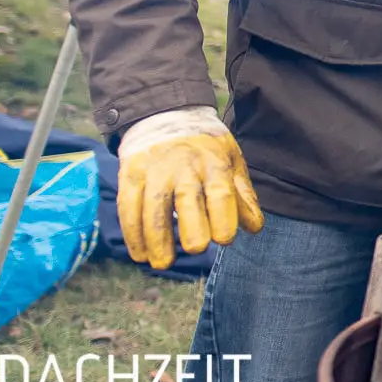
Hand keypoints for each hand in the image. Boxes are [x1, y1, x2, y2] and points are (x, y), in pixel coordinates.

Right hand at [116, 107, 264, 270]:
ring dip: (156, 239)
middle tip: (196, 249)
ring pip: (153, 207)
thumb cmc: (206, 149)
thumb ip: (242, 195)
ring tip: (162, 264)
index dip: (223, 218)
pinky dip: (132, 234)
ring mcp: (154, 170)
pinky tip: (140, 255)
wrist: (166, 117)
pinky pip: (127, 207)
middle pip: (186, 200)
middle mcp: (183, 166)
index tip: (224, 240)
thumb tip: (254, 228)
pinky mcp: (130, 175)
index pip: (220, 192)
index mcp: (213, 163)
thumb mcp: (231, 161)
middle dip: (191, 227)